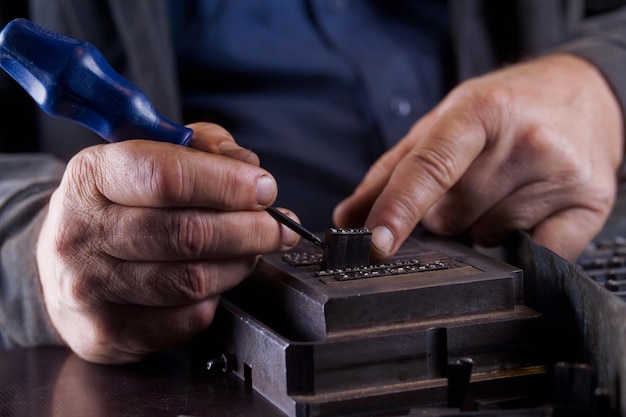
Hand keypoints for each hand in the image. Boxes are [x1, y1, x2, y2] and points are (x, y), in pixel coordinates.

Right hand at [36, 122, 298, 363]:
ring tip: (254, 249)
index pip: (166, 177)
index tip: (264, 188)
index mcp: (92, 177)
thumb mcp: (149, 156)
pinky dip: (216, 297)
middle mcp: (81, 233)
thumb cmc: (118, 206)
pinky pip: (188, 318)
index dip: (227, 184)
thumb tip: (248, 166)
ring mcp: (92, 288)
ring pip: (194, 280)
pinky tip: (216, 279)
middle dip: (250, 229)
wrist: (65, 267)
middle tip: (277, 226)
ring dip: (240, 263)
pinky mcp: (109, 332)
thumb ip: (201, 147)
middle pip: (188, 234)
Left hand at [334, 54, 623, 260]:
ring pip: (486, 239)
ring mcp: (560, 174)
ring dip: (481, 226)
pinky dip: (519, 244)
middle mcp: (524, 140)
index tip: (376, 243)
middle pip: (451, 218)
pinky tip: (529, 211)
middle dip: (446, 213)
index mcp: (479, 111)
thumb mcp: (443, 121)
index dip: (398, 209)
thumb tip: (348, 218)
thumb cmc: (504, 108)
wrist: (584, 93)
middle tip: (471, 181)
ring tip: (504, 188)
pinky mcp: (590, 204)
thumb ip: (391, 170)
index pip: (430, 168)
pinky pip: (534, 255)